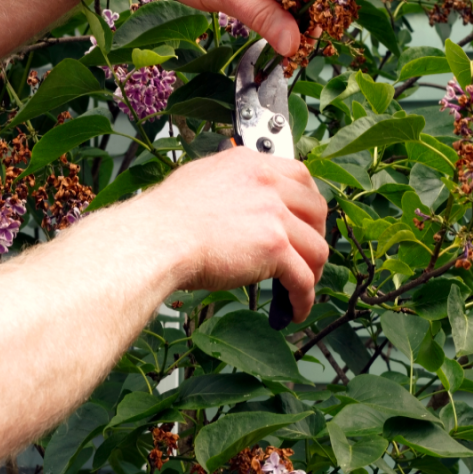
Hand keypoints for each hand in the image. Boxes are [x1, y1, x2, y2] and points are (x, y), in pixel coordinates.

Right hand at [142, 147, 327, 322]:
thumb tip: (239, 200)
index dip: (309, 204)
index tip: (307, 222)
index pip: (301, 177)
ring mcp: (274, 214)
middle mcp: (267, 183)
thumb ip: (231, 184)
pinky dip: (303, 299)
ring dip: (313, 272)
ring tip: (300, 290)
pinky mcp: (275, 247)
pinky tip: (294, 310)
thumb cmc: (165, 219)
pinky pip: (303, 279)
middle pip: (317, 210)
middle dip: (316, 236)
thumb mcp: (202, 180)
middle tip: (306, 257)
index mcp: (251, 164)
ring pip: (316, 247)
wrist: (155, 239)